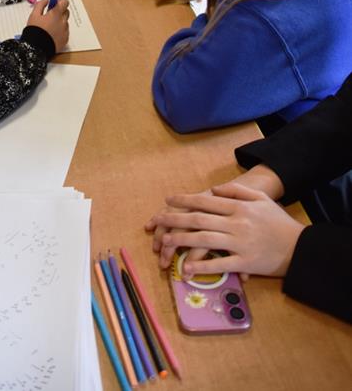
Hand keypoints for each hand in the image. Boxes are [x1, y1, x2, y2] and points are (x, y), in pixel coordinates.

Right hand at [26, 0, 69, 52]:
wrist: (37, 48)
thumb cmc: (35, 30)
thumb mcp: (34, 15)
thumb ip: (40, 5)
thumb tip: (46, 0)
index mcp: (56, 14)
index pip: (65, 2)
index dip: (60, 2)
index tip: (54, 4)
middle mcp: (63, 21)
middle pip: (66, 12)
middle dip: (60, 12)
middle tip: (50, 16)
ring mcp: (65, 31)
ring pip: (65, 23)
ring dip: (59, 22)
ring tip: (49, 28)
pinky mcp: (65, 39)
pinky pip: (65, 32)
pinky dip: (60, 32)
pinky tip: (51, 35)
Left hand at [149, 182, 304, 278]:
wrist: (299, 246)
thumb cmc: (277, 221)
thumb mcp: (259, 198)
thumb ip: (236, 191)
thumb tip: (214, 189)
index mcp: (238, 207)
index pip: (205, 201)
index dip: (185, 200)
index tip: (169, 200)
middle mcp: (236, 223)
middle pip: (199, 219)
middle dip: (175, 219)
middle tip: (157, 220)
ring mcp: (240, 242)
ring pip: (204, 240)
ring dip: (182, 241)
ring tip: (164, 243)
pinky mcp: (245, 262)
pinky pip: (219, 264)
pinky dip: (202, 265)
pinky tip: (187, 267)